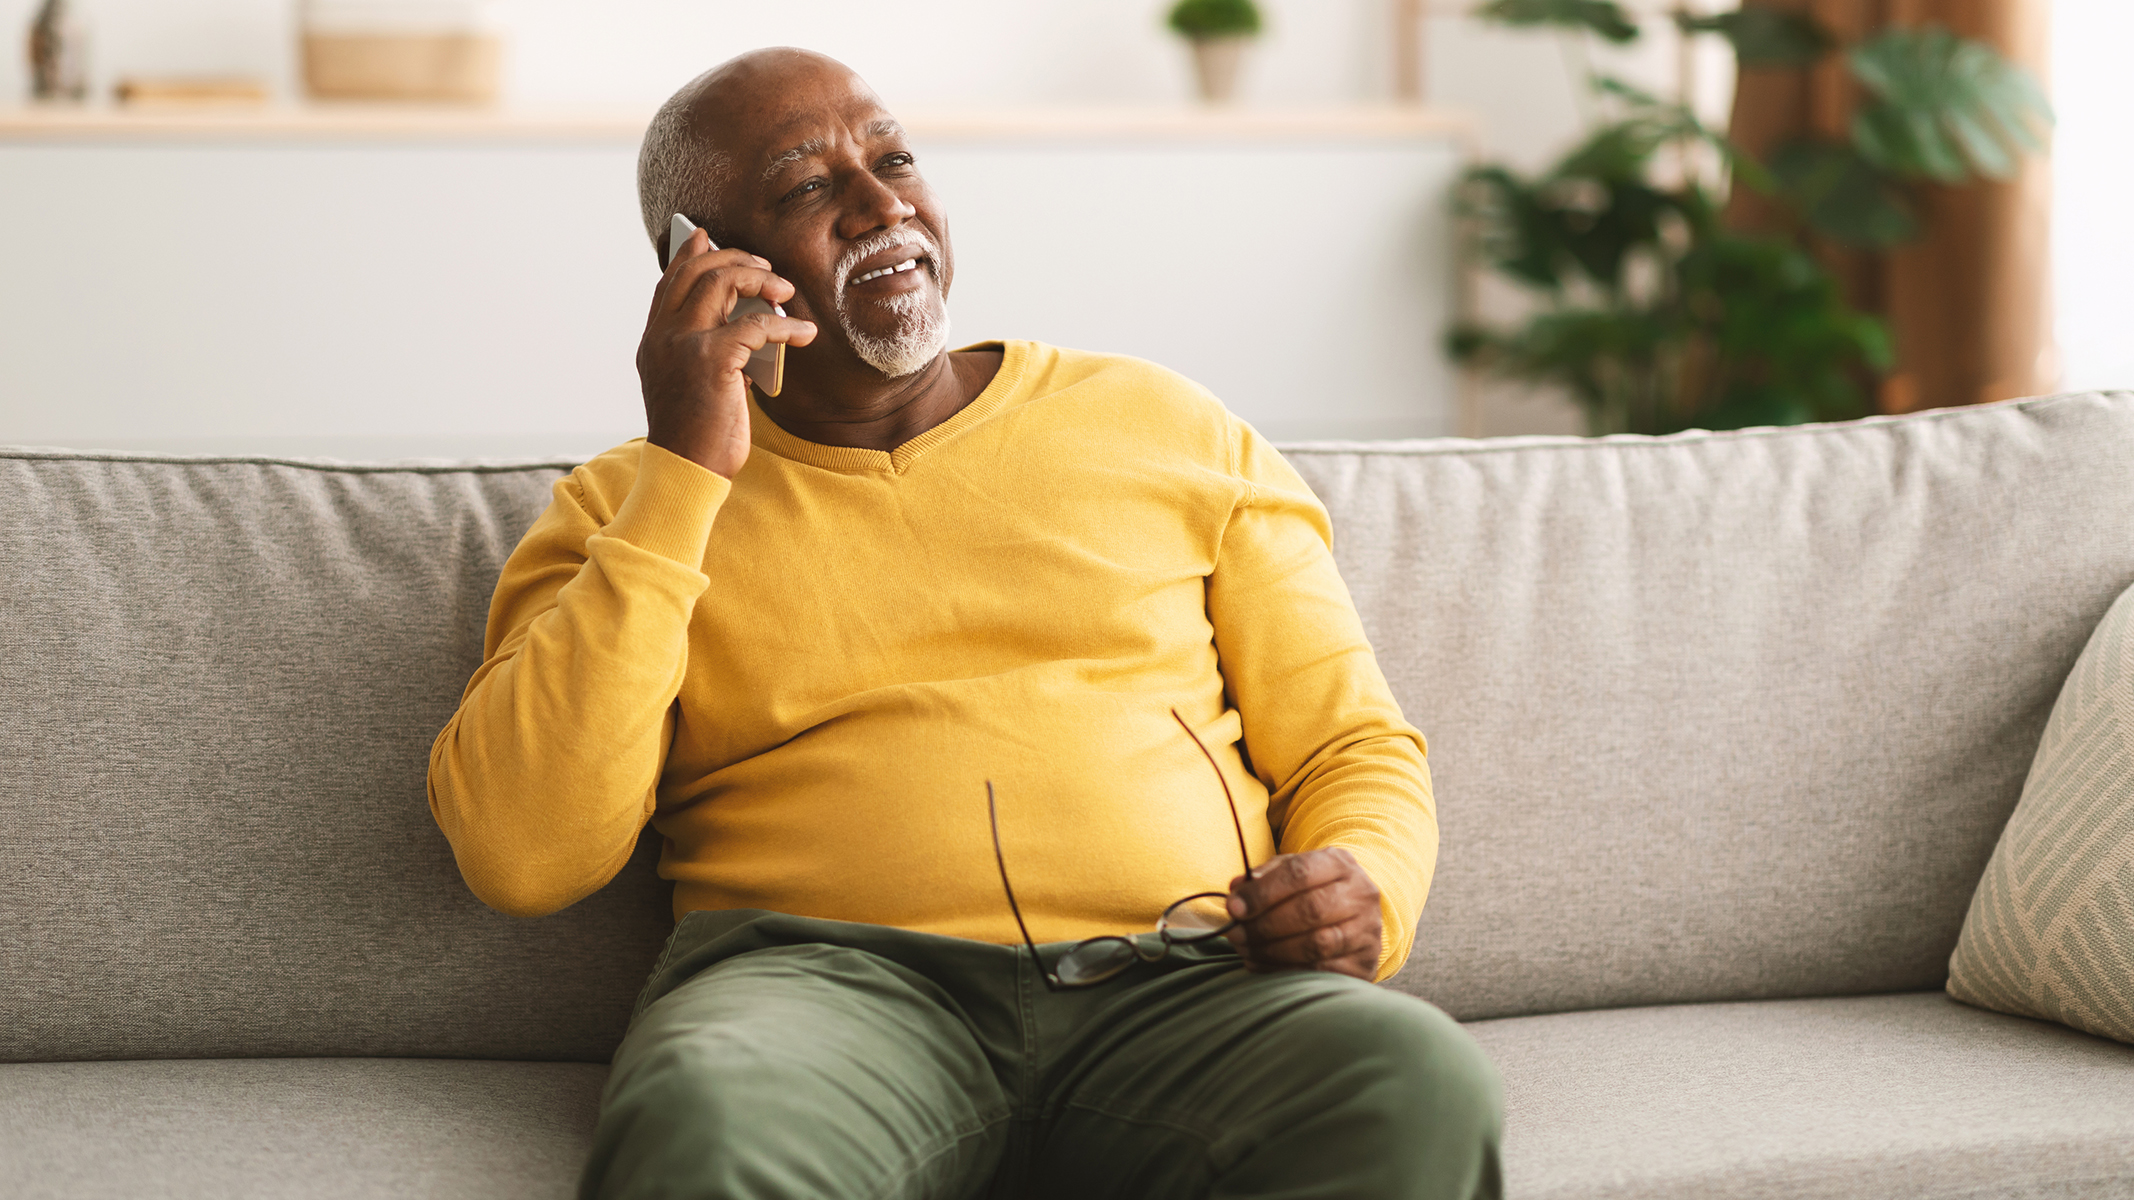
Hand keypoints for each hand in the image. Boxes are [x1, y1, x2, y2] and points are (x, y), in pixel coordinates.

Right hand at [635, 228, 817, 478]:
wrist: (686, 471)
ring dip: (760, 279)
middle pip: (696, 270)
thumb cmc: (697, 437)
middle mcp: (662, 336)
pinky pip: (756, 325)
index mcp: (654, 342)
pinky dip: (786, 326)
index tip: (707, 237)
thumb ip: (708, 353)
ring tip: (784, 292)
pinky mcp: (711, 358)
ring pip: (721, 281)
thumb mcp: (694, 387)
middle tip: (766, 269)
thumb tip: (745, 330)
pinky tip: (804, 333)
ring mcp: (683, 344)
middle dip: (735, 259)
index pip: (668, 283)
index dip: (689, 255)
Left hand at [1223, 847, 1382, 979]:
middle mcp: (1361, 895)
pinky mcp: (1365, 964)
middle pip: (1310, 910)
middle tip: (1236, 933)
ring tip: (1245, 949)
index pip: (1300, 873)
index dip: (1263, 892)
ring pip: (1317, 944)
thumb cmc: (1314, 889)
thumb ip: (1264, 877)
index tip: (1233, 907)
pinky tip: (1263, 964)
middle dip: (1265, 924)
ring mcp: (1367, 931)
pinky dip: (1286, 971)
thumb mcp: (1292, 872)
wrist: (1355, 914)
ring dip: (1273, 950)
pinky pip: (1322, 972)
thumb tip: (1237, 890)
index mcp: (1340, 864)